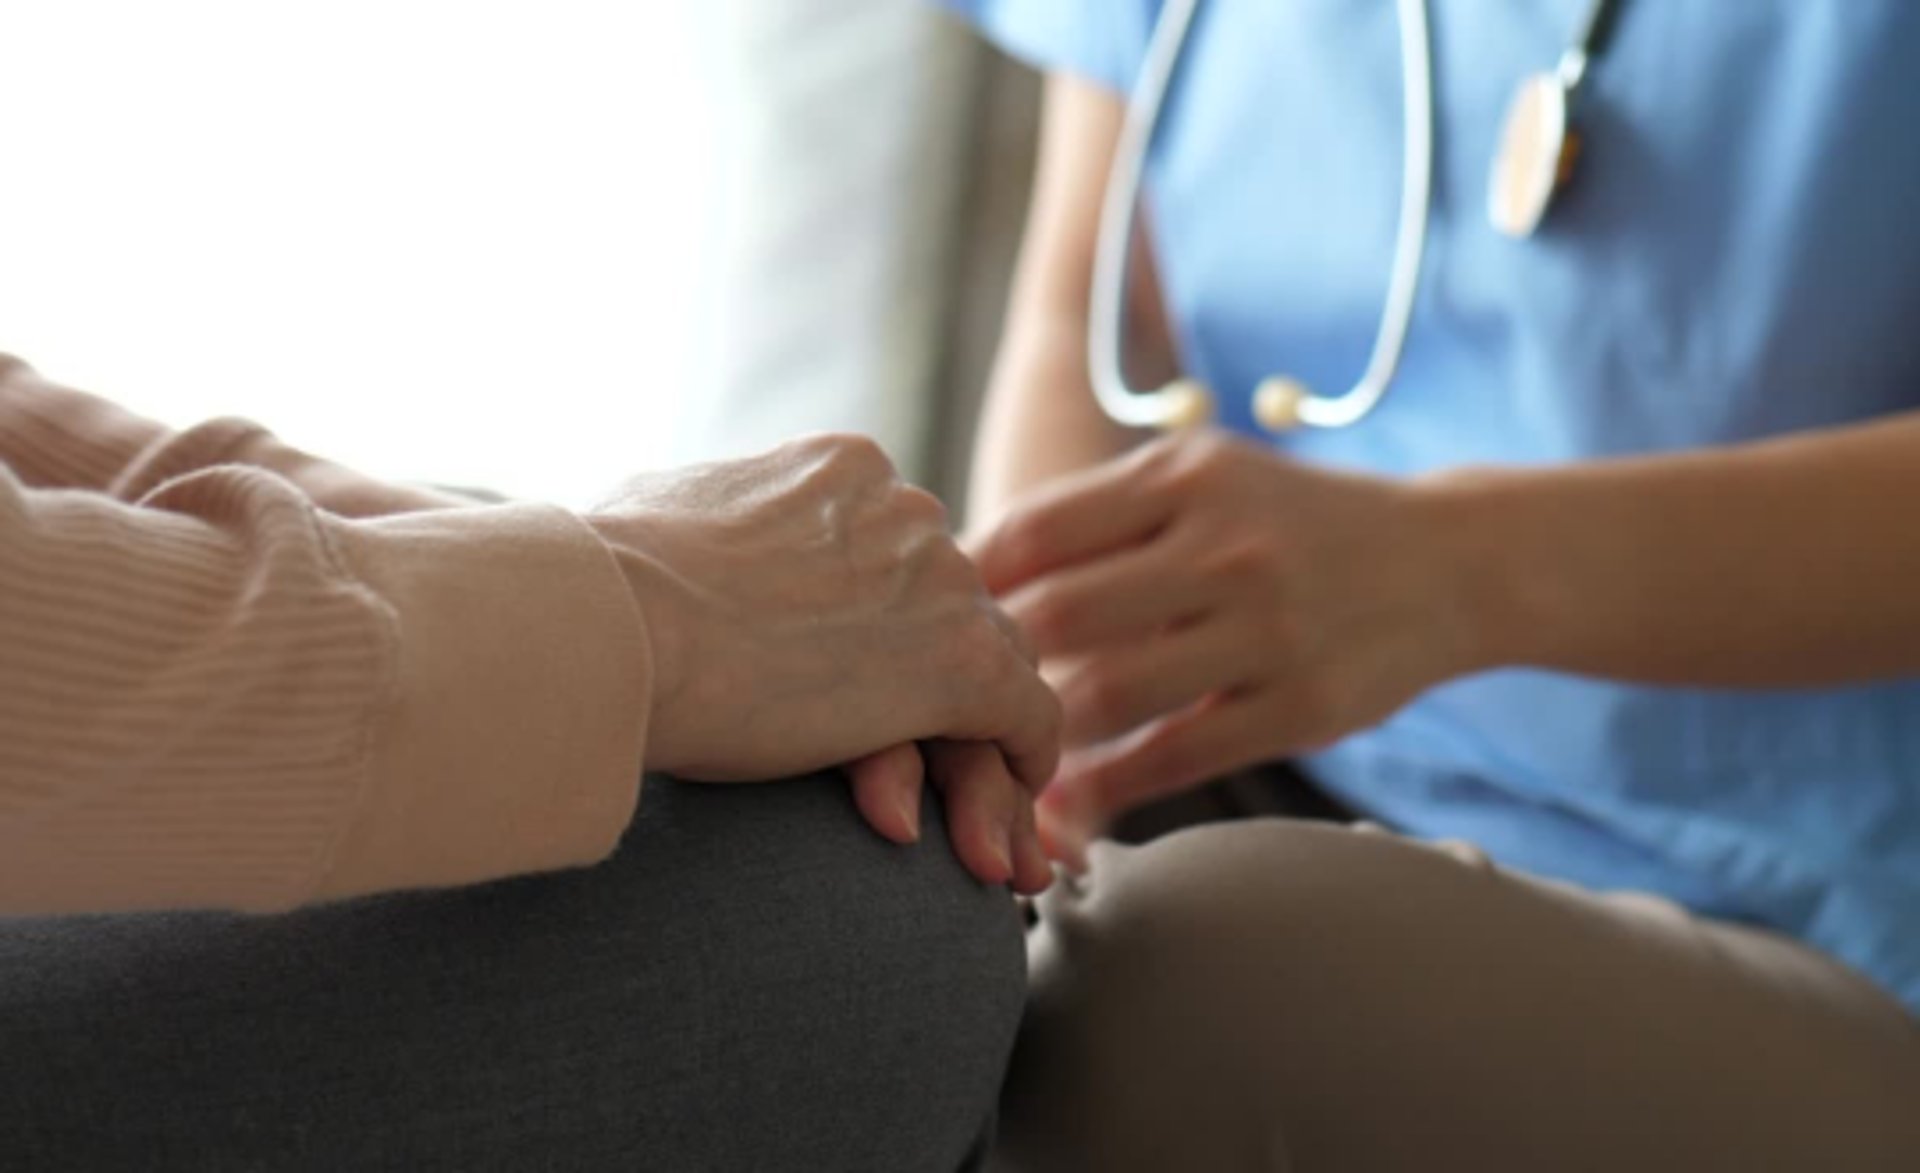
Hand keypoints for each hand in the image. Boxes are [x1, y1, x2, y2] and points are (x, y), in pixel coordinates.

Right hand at [588, 435, 1060, 890]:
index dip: (893, 625)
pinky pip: (1029, 717)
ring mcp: (940, 582)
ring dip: (981, 744)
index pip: (900, 554)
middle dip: (942, 686)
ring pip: (999, 665)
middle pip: (956, 607)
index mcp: (842, 473)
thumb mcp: (658, 511)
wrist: (616, 626)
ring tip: (970, 821)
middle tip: (933, 765)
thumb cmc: (603, 581)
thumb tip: (676, 526)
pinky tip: (1004, 825)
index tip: (872, 683)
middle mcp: (906, 511)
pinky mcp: (960, 663)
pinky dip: (1025, 764)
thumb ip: (707, 519)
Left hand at [973, 431, 1480, 857]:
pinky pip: (1172, 760)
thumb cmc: (1291, 523)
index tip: (925, 621)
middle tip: (944, 703)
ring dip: (1035, 737)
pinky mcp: (1300, 708)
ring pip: (1106, 696)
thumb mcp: (1205, 478)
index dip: (964, 584)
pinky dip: (1104, 791)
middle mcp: (1224, 546)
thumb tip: (969, 569)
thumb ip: (1102, 512)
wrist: (1449, 561)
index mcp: (1185, 477)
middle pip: (1057, 617)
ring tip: (994, 756)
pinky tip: (1062, 808)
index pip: (1034, 529)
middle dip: (987, 669)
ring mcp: (1267, 630)